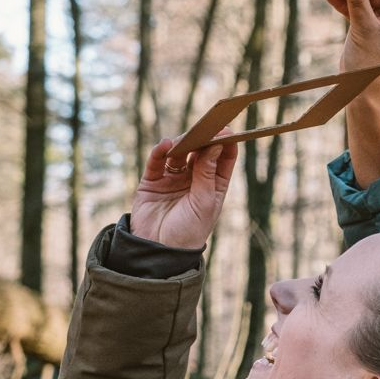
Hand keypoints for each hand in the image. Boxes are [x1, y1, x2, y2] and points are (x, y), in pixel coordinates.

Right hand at [130, 133, 237, 248]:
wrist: (159, 251)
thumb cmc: (189, 232)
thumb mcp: (204, 202)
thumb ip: (208, 173)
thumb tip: (217, 145)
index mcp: (214, 185)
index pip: (223, 159)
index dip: (225, 143)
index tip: (226, 130)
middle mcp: (195, 179)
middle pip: (200, 151)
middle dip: (203, 139)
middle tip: (205, 127)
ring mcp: (173, 179)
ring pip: (178, 152)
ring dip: (182, 143)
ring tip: (184, 139)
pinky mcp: (152, 181)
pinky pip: (157, 161)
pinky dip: (160, 151)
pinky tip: (165, 145)